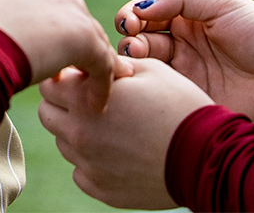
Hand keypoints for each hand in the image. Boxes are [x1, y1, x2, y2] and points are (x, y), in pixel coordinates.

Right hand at [0, 0, 116, 108]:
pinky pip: (102, 63)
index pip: (46, 2)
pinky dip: (102, 85)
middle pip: (73, 15)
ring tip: (87, 92)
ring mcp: (69, 9)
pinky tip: (96, 106)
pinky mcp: (83, 38)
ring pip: (91, 37)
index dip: (47, 28)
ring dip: (90, 64)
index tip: (43, 51)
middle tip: (69, 72)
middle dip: (71, 41)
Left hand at [39, 58, 210, 210]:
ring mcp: (88, 165)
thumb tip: (91, 64)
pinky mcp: (100, 189)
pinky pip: (81, 171)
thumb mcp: (150, 70)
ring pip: (64, 143)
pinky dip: (93, 160)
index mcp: (86, 99)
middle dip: (65, 103)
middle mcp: (78, 134)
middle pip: (49, 114)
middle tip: (96, 100)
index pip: (50, 82)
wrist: (205, 155)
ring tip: (114, 127)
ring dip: (79, 131)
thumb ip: (110, 65)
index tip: (85, 76)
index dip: (67, 76)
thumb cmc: (180, 105)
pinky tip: (120, 151)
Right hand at [113, 0, 253, 119]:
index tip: (130, 22)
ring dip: (134, 62)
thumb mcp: (222, 3)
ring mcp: (182, 74)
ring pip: (144, 67)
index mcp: (187, 19)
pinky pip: (156, 94)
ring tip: (140, 62)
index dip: (133, 16)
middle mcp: (181, 46)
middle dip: (130, 40)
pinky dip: (143, 87)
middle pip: (139, 41)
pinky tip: (144, 82)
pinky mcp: (186, 101)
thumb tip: (143, 8)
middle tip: (136, 48)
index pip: (148, 14)